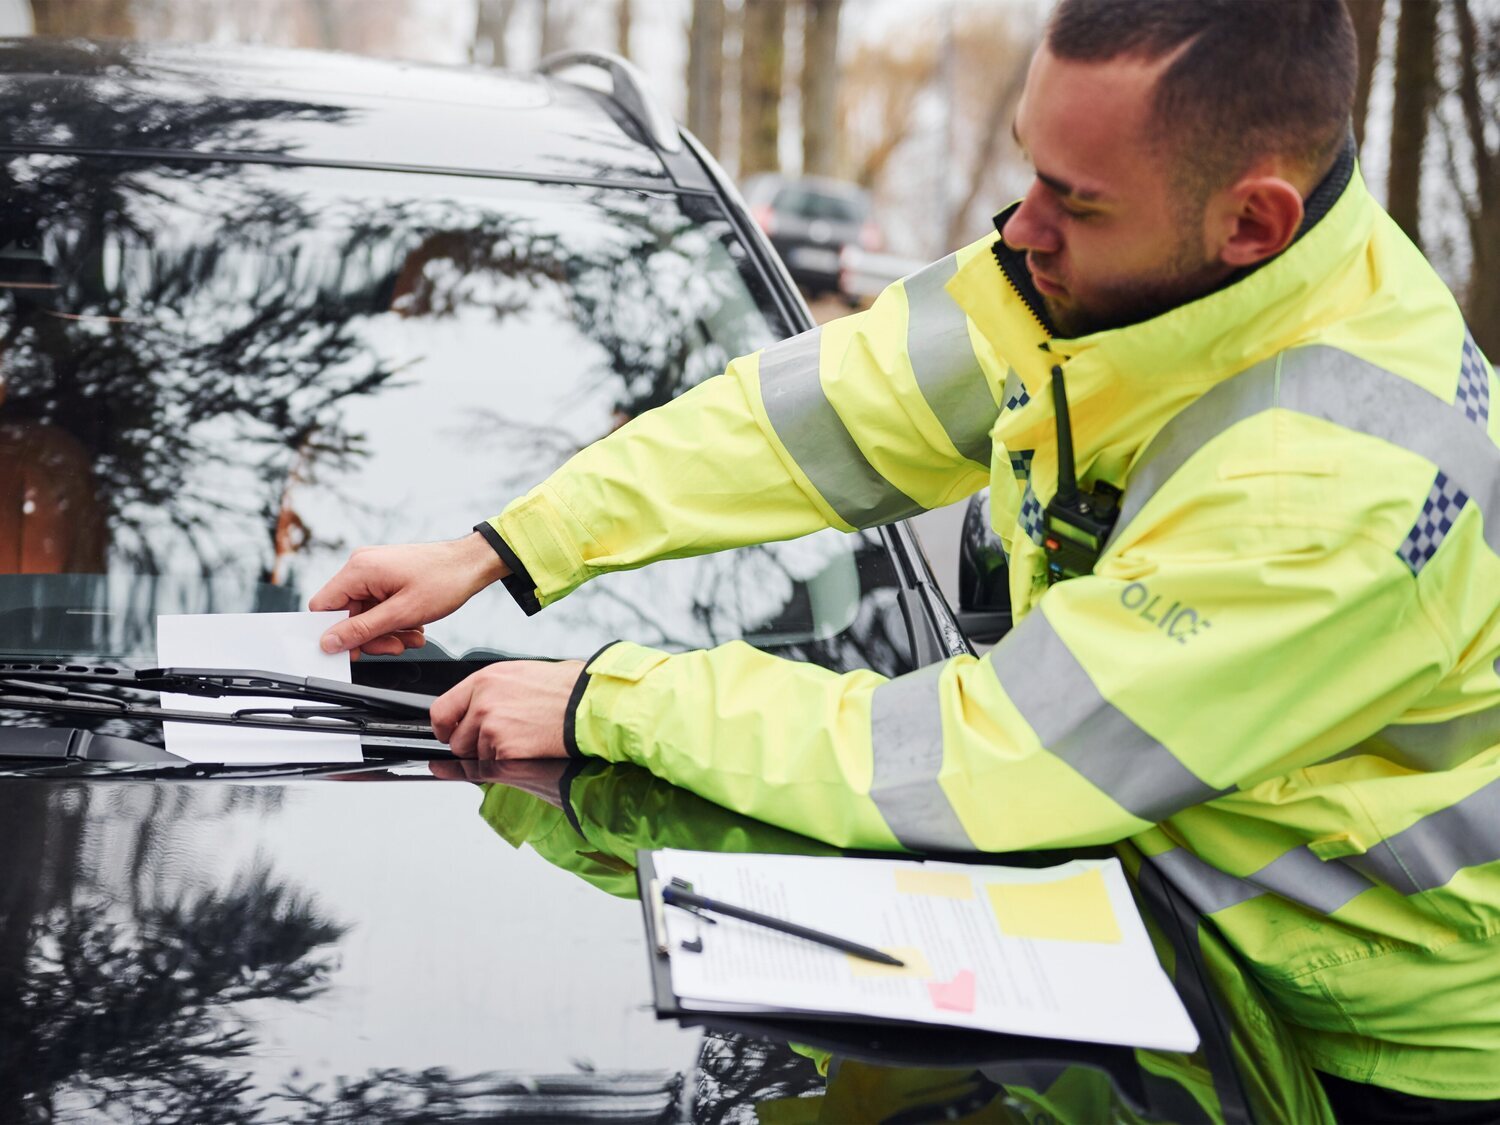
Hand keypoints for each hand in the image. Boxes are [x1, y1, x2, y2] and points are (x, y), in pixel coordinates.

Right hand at [310, 533, 508, 655]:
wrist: (473, 563)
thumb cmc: (445, 580)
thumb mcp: (401, 613)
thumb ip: (362, 630)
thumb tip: (329, 642)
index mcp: (358, 570)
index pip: (323, 606)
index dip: (334, 633)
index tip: (354, 651)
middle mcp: (362, 566)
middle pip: (347, 614)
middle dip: (371, 636)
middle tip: (395, 646)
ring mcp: (375, 571)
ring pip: (366, 614)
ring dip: (387, 631)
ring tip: (412, 636)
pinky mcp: (386, 576)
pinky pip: (379, 606)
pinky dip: (395, 620)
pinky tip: (414, 625)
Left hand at [431, 659, 583, 759]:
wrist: (591, 703)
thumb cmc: (565, 687)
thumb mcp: (520, 674)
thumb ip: (490, 691)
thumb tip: (473, 708)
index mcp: (484, 681)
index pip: (441, 711)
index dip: (444, 728)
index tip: (448, 734)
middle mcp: (483, 704)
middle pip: (457, 741)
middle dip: (474, 746)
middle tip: (502, 738)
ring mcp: (493, 730)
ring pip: (478, 758)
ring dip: (496, 755)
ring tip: (526, 737)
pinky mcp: (507, 753)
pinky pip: (497, 768)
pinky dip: (511, 764)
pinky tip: (531, 748)